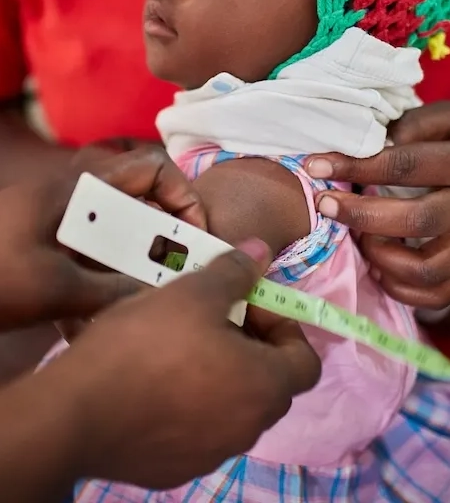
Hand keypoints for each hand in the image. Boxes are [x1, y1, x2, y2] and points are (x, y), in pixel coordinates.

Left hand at [0, 146, 205, 329]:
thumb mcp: (56, 288)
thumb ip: (113, 291)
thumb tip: (164, 297)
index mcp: (81, 187)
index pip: (152, 167)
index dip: (184, 195)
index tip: (195, 235)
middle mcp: (76, 193)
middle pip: (140, 198)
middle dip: (165, 232)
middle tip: (180, 269)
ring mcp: (61, 215)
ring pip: (119, 226)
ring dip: (136, 254)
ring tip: (147, 290)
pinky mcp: (48, 238)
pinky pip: (93, 246)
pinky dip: (107, 271)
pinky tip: (101, 308)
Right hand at [55, 240, 319, 488]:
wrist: (77, 412)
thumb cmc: (145, 344)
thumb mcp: (193, 293)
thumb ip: (235, 272)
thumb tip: (263, 252)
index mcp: (264, 387)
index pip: (304, 361)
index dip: (282, 325)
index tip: (246, 305)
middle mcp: (248, 429)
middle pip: (268, 383)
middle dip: (248, 345)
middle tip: (209, 317)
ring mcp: (212, 454)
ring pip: (231, 406)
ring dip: (218, 374)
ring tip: (177, 345)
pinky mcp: (175, 468)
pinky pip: (196, 429)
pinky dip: (188, 404)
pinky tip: (151, 382)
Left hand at [305, 102, 449, 308]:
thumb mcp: (447, 122)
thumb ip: (416, 125)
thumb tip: (374, 142)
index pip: (406, 167)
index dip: (357, 166)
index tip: (316, 166)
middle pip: (416, 219)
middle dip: (361, 214)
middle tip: (326, 205)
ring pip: (424, 267)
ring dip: (380, 254)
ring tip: (361, 236)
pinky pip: (432, 294)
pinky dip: (398, 284)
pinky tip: (379, 263)